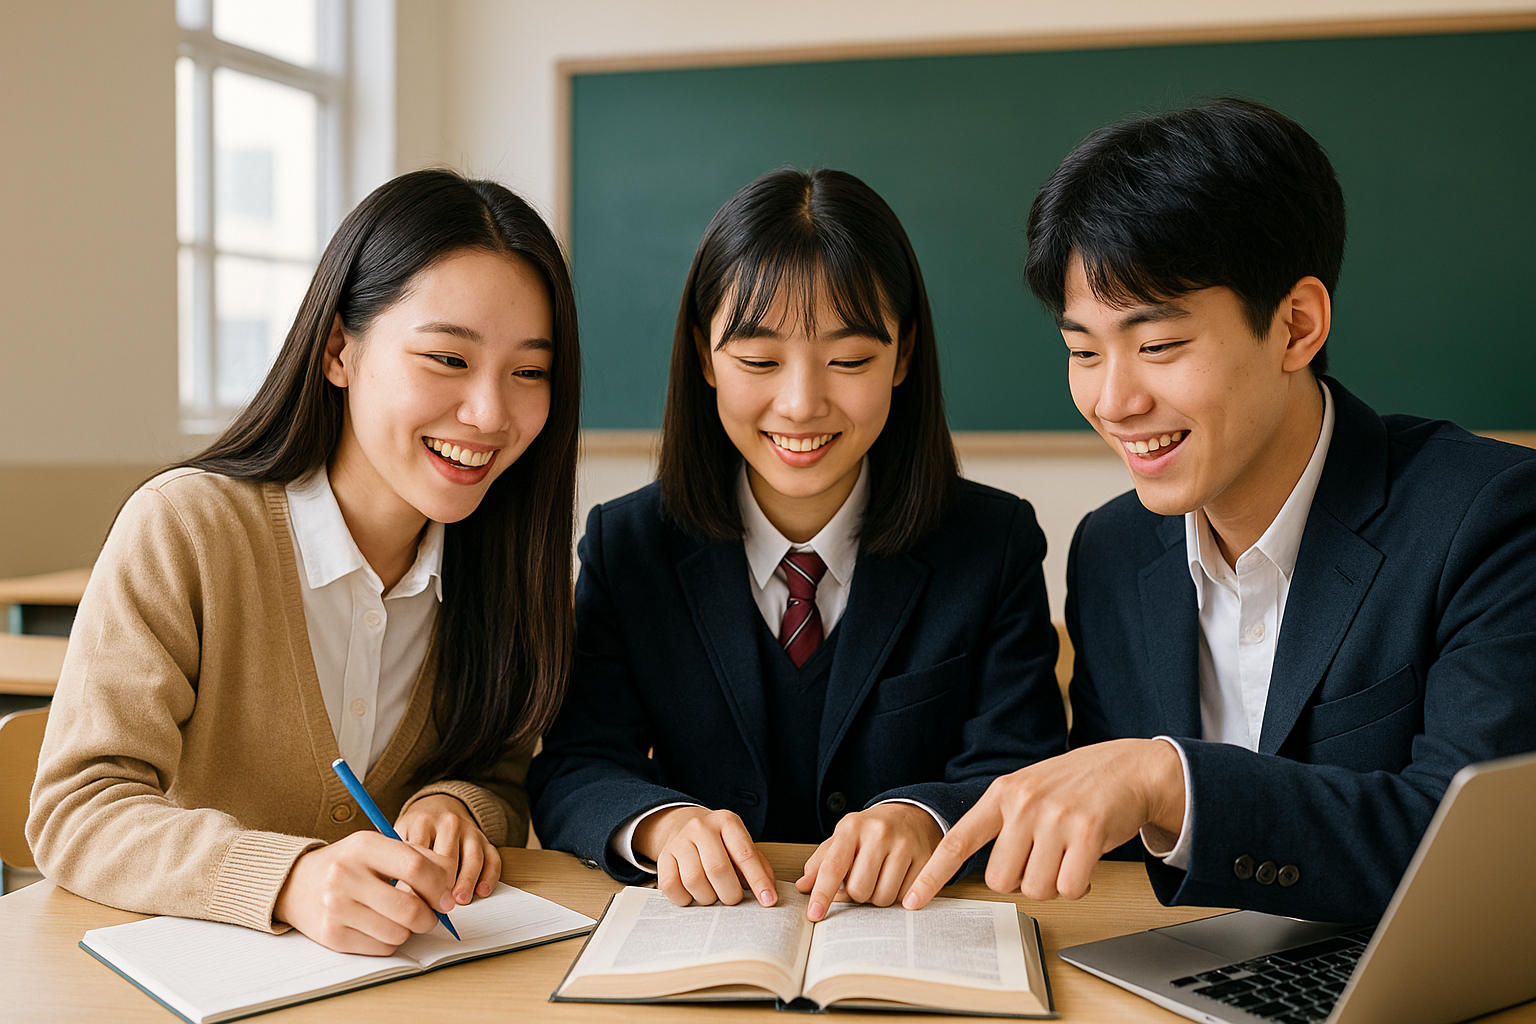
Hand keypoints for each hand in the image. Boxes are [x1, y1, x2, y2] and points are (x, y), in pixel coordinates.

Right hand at [274, 831, 457, 953]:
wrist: (297, 884)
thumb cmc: (349, 864)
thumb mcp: (379, 847)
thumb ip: (418, 859)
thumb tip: (450, 889)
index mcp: (363, 846)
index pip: (416, 867)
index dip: (440, 885)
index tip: (446, 896)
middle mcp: (346, 875)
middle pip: (409, 907)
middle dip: (430, 916)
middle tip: (431, 914)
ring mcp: (336, 908)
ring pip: (398, 932)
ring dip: (409, 930)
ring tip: (399, 917)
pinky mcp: (332, 936)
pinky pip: (381, 948)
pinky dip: (390, 941)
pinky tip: (380, 926)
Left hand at [395, 794, 500, 905]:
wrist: (439, 805)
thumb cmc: (416, 830)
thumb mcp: (399, 835)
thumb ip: (395, 859)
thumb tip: (391, 893)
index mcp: (422, 823)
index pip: (420, 856)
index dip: (416, 883)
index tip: (412, 903)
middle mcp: (448, 823)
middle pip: (448, 857)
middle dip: (442, 885)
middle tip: (436, 907)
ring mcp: (469, 830)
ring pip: (472, 857)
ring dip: (467, 881)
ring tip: (460, 900)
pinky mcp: (484, 839)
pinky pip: (493, 858)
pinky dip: (489, 876)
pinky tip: (482, 892)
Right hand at [634, 806, 777, 907]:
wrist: (684, 826)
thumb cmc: (720, 843)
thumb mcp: (742, 845)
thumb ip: (759, 867)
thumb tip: (769, 895)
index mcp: (727, 822)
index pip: (745, 854)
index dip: (758, 881)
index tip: (768, 901)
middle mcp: (702, 827)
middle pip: (717, 868)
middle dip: (730, 893)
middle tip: (733, 899)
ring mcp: (680, 840)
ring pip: (694, 880)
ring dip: (707, 898)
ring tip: (713, 896)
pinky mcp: (663, 856)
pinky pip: (671, 886)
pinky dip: (684, 899)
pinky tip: (692, 895)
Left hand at [796, 803, 942, 920]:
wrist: (911, 815)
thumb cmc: (870, 832)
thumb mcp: (842, 839)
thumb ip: (820, 863)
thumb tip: (803, 887)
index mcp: (851, 827)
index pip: (833, 867)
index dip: (822, 894)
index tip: (814, 914)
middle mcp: (878, 833)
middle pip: (859, 890)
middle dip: (857, 895)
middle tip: (862, 880)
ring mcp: (904, 845)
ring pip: (883, 898)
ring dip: (877, 897)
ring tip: (879, 878)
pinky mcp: (925, 859)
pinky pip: (905, 898)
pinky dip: (897, 896)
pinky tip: (897, 878)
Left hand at [903, 739, 1184, 909]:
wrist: (1130, 767)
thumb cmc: (1076, 785)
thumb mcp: (1029, 789)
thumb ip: (1004, 821)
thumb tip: (989, 873)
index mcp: (1002, 793)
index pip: (958, 840)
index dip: (933, 875)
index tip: (912, 901)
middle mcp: (1024, 803)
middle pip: (1000, 880)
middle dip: (1021, 880)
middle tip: (1042, 860)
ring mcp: (1055, 817)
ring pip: (1035, 889)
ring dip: (1053, 884)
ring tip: (1066, 856)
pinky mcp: (1088, 832)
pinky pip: (1069, 888)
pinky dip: (1078, 886)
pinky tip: (1085, 862)